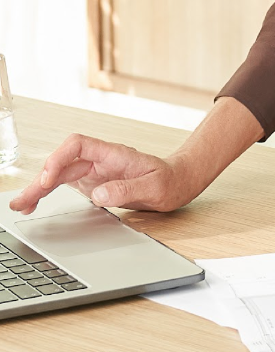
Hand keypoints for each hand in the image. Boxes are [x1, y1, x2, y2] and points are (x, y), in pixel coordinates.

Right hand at [7, 134, 211, 214]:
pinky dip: (48, 193)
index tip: (50, 179)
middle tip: (24, 201)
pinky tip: (35, 204)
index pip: (78, 145)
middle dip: (41, 179)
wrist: (178, 182)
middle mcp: (100, 159)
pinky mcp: (93, 182)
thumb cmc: (170, 180)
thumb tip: (98, 194)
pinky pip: (65, 184)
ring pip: (59, 174)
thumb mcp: (155, 187)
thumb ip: (127, 189)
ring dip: (38, 188)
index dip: (59, 158)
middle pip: (62, 162)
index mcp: (114, 154)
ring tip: (20, 206)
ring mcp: (95, 170)